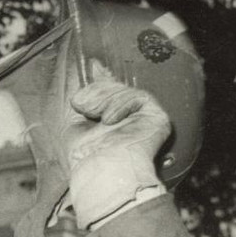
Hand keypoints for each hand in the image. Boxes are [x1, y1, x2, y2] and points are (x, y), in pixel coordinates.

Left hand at [62, 62, 170, 228]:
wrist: (99, 172)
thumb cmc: (85, 157)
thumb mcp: (76, 122)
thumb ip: (87, 97)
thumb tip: (95, 66)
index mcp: (114, 125)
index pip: (112, 94)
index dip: (103, 79)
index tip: (93, 64)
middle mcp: (132, 123)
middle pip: (116, 89)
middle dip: (96, 92)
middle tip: (81, 104)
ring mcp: (146, 120)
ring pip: (124, 91)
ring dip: (103, 99)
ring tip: (93, 115)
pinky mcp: (158, 119)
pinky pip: (137, 97)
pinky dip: (119, 104)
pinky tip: (109, 120)